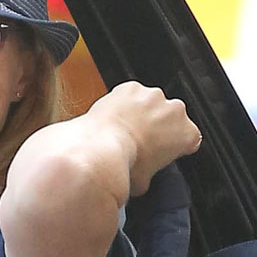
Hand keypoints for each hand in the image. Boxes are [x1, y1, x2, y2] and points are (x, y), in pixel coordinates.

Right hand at [0, 81, 199, 256]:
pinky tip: (170, 163)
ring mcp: (166, 108)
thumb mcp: (76, 140)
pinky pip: (189, 141)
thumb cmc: (76, 152)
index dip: (137, 128)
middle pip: (163, 112)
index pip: (138, 104)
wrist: (91, 159)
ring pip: (178, 125)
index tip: (133, 144)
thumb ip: (84, 143)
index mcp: (121, 94)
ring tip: (153, 162)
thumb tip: (67, 158)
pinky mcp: (179, 129)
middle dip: (156, 134)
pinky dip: (181, 152)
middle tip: (143, 155)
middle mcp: (145, 93)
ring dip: (168, 143)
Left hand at [86, 81, 200, 196]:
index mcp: (187, 134)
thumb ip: (151, 176)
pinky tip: (115, 118)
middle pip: (171, 118)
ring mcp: (154, 96)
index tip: (166, 150)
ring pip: (151, 103)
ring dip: (142, 113)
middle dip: (159, 127)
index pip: (191, 139)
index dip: (177, 145)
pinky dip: (124, 102)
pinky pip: (131, 94)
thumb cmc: (126, 163)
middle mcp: (175, 110)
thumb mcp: (144, 182)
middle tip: (141, 142)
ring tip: (125, 130)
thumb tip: (141, 181)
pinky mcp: (132, 87)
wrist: (102, 148)